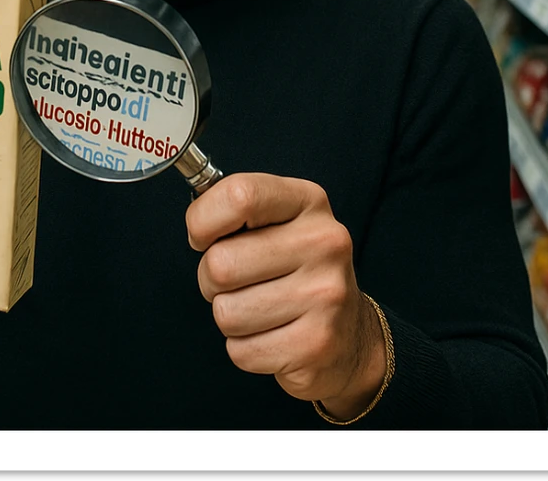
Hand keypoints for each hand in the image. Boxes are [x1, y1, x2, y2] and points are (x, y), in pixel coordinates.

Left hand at [185, 173, 386, 419]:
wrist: (350, 334)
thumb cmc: (294, 268)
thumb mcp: (275, 221)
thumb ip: (236, 211)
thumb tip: (197, 227)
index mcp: (308, 201)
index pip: (239, 195)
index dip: (204, 220)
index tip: (203, 237)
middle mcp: (324, 242)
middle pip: (221, 264)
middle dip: (211, 280)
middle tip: (235, 282)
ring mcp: (326, 294)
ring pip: (227, 312)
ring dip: (230, 316)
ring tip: (258, 308)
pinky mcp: (317, 344)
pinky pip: (242, 350)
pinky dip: (244, 347)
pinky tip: (272, 335)